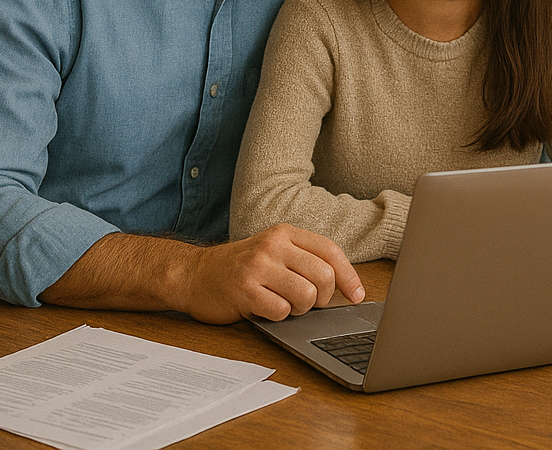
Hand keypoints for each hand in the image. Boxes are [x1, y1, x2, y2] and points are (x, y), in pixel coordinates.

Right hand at [178, 224, 363, 323]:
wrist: (193, 274)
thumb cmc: (240, 268)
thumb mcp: (273, 252)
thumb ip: (304, 261)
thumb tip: (345, 286)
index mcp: (285, 233)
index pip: (330, 251)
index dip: (349, 276)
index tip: (358, 295)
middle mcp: (273, 245)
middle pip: (323, 276)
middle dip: (323, 298)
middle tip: (308, 303)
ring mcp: (257, 266)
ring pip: (306, 295)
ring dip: (300, 309)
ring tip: (283, 304)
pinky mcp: (244, 289)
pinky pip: (281, 311)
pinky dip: (278, 316)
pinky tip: (265, 308)